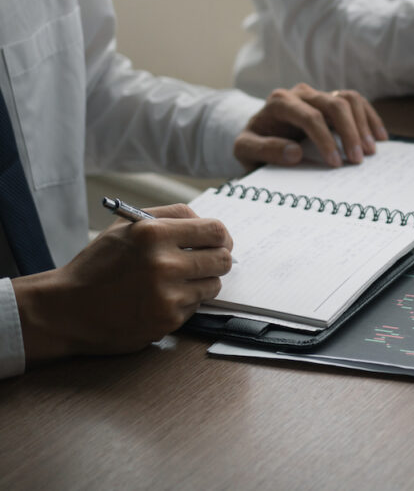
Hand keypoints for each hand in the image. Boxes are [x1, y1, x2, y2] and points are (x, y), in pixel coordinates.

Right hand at [11, 204, 232, 363]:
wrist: (66, 310)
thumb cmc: (98, 265)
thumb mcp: (126, 227)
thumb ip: (169, 217)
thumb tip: (208, 226)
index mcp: (153, 233)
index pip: (216, 230)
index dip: (222, 237)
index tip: (218, 242)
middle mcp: (164, 263)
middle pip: (222, 259)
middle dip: (217, 259)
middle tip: (204, 262)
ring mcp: (167, 295)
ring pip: (213, 285)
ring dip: (201, 282)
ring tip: (174, 282)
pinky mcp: (167, 320)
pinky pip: (195, 306)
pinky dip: (184, 302)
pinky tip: (159, 300)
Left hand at [234, 84, 387, 170]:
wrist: (256, 133)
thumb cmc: (252, 143)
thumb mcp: (244, 151)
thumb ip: (263, 150)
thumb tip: (295, 152)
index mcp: (280, 102)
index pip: (310, 117)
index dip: (326, 140)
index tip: (336, 163)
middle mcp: (301, 93)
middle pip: (334, 104)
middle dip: (350, 132)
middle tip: (358, 160)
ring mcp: (318, 94)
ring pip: (349, 99)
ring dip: (363, 125)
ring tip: (371, 152)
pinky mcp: (330, 100)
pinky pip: (356, 102)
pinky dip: (369, 118)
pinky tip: (380, 137)